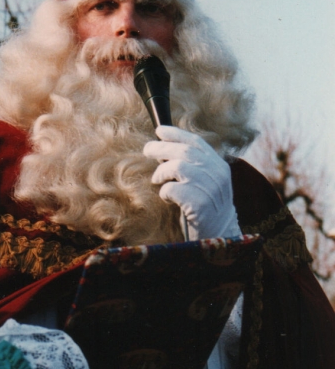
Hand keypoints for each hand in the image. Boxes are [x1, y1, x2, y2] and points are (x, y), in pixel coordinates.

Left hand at [143, 125, 241, 240]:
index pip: (197, 142)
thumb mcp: (205, 182)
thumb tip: (164, 149)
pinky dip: (165, 191)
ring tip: (157, 179)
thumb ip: (193, 166)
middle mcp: (217, 175)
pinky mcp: (200, 205)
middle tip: (147, 149)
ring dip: (162, 172)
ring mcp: (210, 189)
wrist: (220, 237)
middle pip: (185, 151)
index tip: (159, 130)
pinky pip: (173, 189)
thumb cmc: (206, 208)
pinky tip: (167, 198)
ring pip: (178, 167)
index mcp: (219, 166)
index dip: (176, 133)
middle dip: (162, 148)